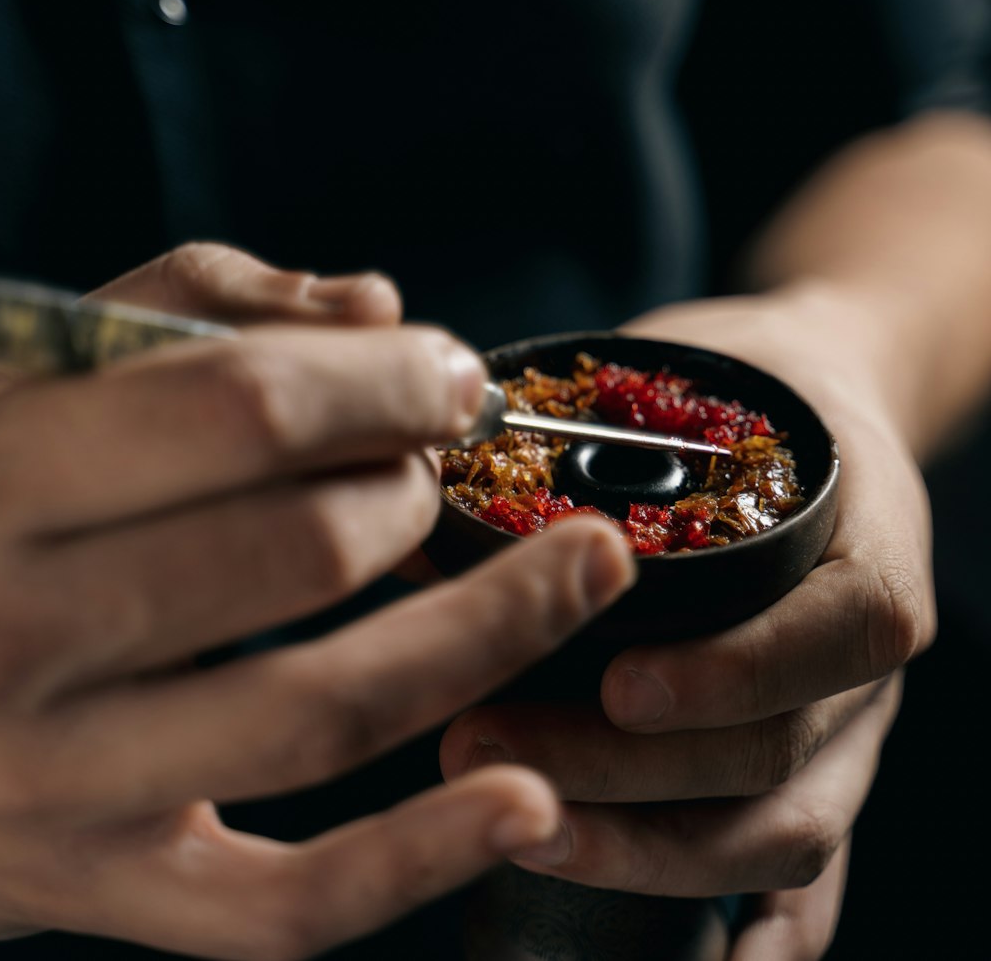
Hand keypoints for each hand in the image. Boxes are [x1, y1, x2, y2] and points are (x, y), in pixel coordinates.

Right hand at [0, 243, 635, 959]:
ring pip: (325, 716)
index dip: (382, 382)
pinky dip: (417, 864)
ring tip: (586, 567)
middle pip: (302, 551)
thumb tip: (376, 307)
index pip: (242, 410)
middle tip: (446, 464)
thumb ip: (189, 303)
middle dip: (416, 488)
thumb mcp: (18, 362)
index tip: (450, 373)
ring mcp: (53, 784)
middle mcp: (14, 635)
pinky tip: (528, 799)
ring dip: (488, 634)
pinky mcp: (89, 886)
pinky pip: (276, 909)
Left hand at [440, 281, 933, 960]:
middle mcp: (866, 660)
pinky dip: (764, 938)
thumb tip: (410, 489)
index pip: (837, 633)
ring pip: (784, 832)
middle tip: (486, 743)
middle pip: (782, 753)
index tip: (619, 684)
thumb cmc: (747, 381)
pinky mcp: (817, 768)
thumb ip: (599, 427)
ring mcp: (848, 727)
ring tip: (525, 832)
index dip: (733, 673)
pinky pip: (811, 876)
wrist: (824, 396)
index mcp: (865, 547)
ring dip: (655, 853)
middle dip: (635, 774)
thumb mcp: (694, 372)